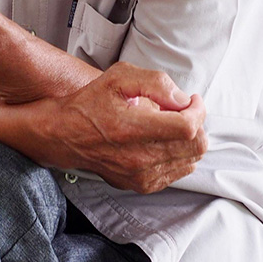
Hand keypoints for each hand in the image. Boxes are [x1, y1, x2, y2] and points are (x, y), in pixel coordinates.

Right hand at [36, 62, 206, 192]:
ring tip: (166, 124)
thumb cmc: (90, 103)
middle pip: (195, 146)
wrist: (65, 134)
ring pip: (191, 160)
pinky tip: (159, 139)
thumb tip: (182, 99)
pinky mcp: (141, 185)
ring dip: (187, 139)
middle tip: (180, 110)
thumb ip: (155, 83)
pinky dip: (177, 154)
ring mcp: (140, 175)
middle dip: (196, 123)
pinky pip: (178, 171)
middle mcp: (138, 158)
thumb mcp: (118, 77)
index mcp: (131, 129)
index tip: (191, 100)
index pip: (187, 128)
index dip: (197, 111)